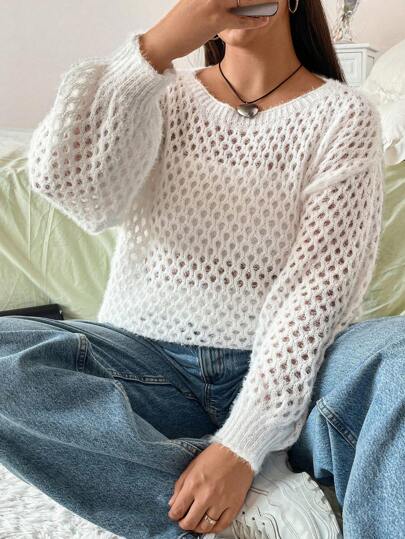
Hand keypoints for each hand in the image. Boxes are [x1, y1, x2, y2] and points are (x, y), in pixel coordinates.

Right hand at [140, 0, 272, 68]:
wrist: (164, 40)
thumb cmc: (178, 25)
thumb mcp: (192, 3)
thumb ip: (208, 0)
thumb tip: (227, 3)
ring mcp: (213, 2)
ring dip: (260, 0)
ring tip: (273, 1)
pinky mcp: (215, 19)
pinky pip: (240, 18)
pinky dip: (254, 19)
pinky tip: (264, 19)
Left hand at [167, 442, 253, 533]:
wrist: (237, 451)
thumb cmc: (215, 456)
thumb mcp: (192, 466)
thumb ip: (180, 486)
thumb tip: (173, 503)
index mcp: (193, 484)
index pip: (178, 510)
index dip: (173, 515)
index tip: (175, 515)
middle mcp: (206, 495)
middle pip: (190, 522)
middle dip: (184, 524)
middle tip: (184, 521)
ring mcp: (220, 502)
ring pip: (205, 526)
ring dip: (198, 527)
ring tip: (196, 523)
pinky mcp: (233, 505)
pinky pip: (222, 525)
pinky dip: (214, 528)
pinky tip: (210, 524)